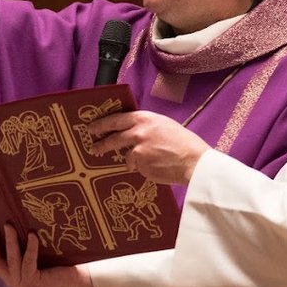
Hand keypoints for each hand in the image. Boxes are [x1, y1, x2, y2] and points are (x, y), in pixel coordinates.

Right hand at [0, 223, 93, 286]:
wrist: (83, 280)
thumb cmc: (62, 264)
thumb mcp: (37, 256)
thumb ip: (22, 249)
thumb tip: (10, 223)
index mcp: (13, 279)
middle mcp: (15, 284)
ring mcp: (23, 285)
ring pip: (8, 260)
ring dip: (8, 241)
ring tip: (8, 224)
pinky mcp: (35, 282)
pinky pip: (27, 261)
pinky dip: (29, 246)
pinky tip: (33, 234)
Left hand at [86, 111, 209, 184]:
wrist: (194, 161)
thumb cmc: (183, 143)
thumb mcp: (164, 125)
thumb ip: (146, 127)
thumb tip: (132, 132)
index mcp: (144, 118)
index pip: (116, 119)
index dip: (102, 124)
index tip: (92, 128)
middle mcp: (137, 132)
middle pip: (113, 138)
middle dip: (101, 143)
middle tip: (93, 147)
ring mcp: (137, 150)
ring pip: (126, 155)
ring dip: (130, 160)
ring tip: (136, 163)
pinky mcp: (140, 165)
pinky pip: (136, 167)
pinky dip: (142, 168)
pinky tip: (155, 167)